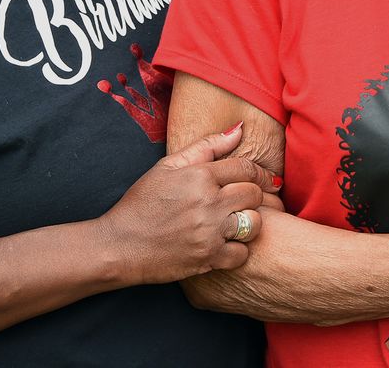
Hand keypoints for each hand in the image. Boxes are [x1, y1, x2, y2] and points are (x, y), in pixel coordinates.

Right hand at [99, 123, 279, 284]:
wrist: (119, 244)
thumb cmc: (142, 202)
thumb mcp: (168, 166)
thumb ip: (206, 146)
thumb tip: (239, 129)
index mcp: (199, 176)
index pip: (246, 168)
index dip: (262, 173)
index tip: (268, 180)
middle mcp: (208, 203)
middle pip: (254, 194)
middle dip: (256, 196)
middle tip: (250, 201)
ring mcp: (209, 232)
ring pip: (254, 223)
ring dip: (250, 222)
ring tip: (239, 222)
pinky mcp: (207, 259)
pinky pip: (242, 253)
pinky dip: (239, 250)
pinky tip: (227, 244)